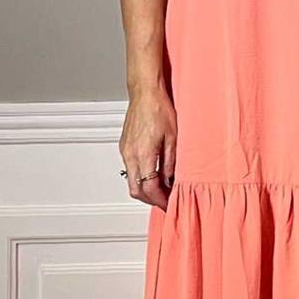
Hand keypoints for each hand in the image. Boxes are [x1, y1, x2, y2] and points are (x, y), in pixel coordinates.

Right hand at [119, 87, 177, 210]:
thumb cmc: (160, 109)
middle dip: (151, 200)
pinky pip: (130, 169)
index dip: (160, 200)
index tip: (169, 204)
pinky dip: (140, 178)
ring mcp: (125, 151)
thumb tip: (171, 180)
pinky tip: (153, 175)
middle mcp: (131, 155)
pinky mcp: (124, 147)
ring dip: (145, 189)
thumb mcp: (173, 138)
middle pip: (136, 190)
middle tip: (166, 201)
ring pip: (131, 181)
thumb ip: (171, 163)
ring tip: (162, 189)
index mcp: (144, 154)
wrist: (145, 93)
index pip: (150, 188)